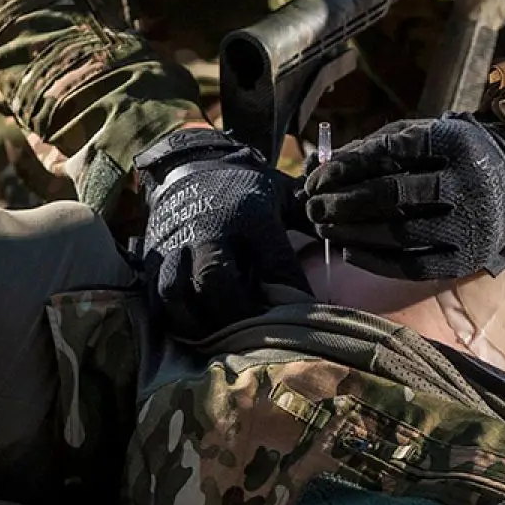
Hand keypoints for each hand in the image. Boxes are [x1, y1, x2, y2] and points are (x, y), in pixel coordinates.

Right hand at [137, 128, 308, 339]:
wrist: (193, 165)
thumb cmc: (248, 188)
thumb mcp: (284, 194)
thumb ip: (312, 219)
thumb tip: (349, 243)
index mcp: (250, 215)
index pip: (274, 264)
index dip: (292, 296)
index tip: (310, 317)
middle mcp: (210, 231)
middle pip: (218, 282)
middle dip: (240, 315)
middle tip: (262, 335)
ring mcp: (177, 246)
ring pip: (179, 294)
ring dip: (202, 323)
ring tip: (225, 339)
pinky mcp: (155, 261)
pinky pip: (157, 299)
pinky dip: (175, 322)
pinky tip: (198, 334)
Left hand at [303, 113, 504, 280]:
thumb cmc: (449, 156)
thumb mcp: (422, 136)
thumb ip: (374, 147)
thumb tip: (318, 166)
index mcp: (455, 142)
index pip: (389, 152)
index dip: (346, 167)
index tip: (316, 178)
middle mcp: (468, 183)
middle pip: (393, 193)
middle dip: (343, 201)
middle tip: (312, 206)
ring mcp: (471, 224)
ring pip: (400, 233)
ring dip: (353, 232)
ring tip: (323, 228)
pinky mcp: (467, 258)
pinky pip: (414, 267)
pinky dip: (376, 262)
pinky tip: (349, 251)